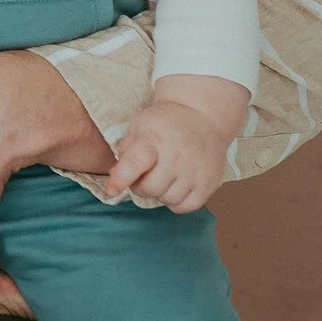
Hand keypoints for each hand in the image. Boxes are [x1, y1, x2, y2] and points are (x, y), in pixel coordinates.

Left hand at [104, 76, 245, 211]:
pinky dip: (177, 202)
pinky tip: (175, 187)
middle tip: (144, 175)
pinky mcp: (210, 182)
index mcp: (153, 139)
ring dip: (160, 193)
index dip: (121, 179)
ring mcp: (196, 171)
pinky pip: (187, 206)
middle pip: (150, 189)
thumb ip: (126, 151)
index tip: (112, 190)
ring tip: (162, 178)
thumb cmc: (165, 122)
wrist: (201, 114)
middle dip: (141, 186)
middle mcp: (177, 156)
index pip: (135, 163)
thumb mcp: (139, 126)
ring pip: (168, 199)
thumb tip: (115, 179)